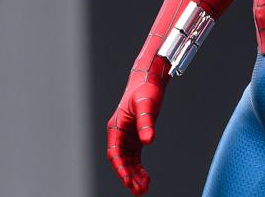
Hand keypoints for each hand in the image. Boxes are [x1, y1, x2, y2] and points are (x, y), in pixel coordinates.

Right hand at [106, 55, 169, 194]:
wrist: (149, 80)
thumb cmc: (145, 90)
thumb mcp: (146, 105)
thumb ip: (146, 123)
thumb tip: (148, 141)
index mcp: (116, 127)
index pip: (115, 153)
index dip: (121, 169)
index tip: (128, 181)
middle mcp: (119, 134)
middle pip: (121, 161)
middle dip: (128, 177)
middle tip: (139, 191)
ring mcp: (127, 137)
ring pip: (128, 161)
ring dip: (134, 175)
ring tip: (143, 189)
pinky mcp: (136, 137)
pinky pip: (135, 157)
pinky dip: (139, 168)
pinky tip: (146, 178)